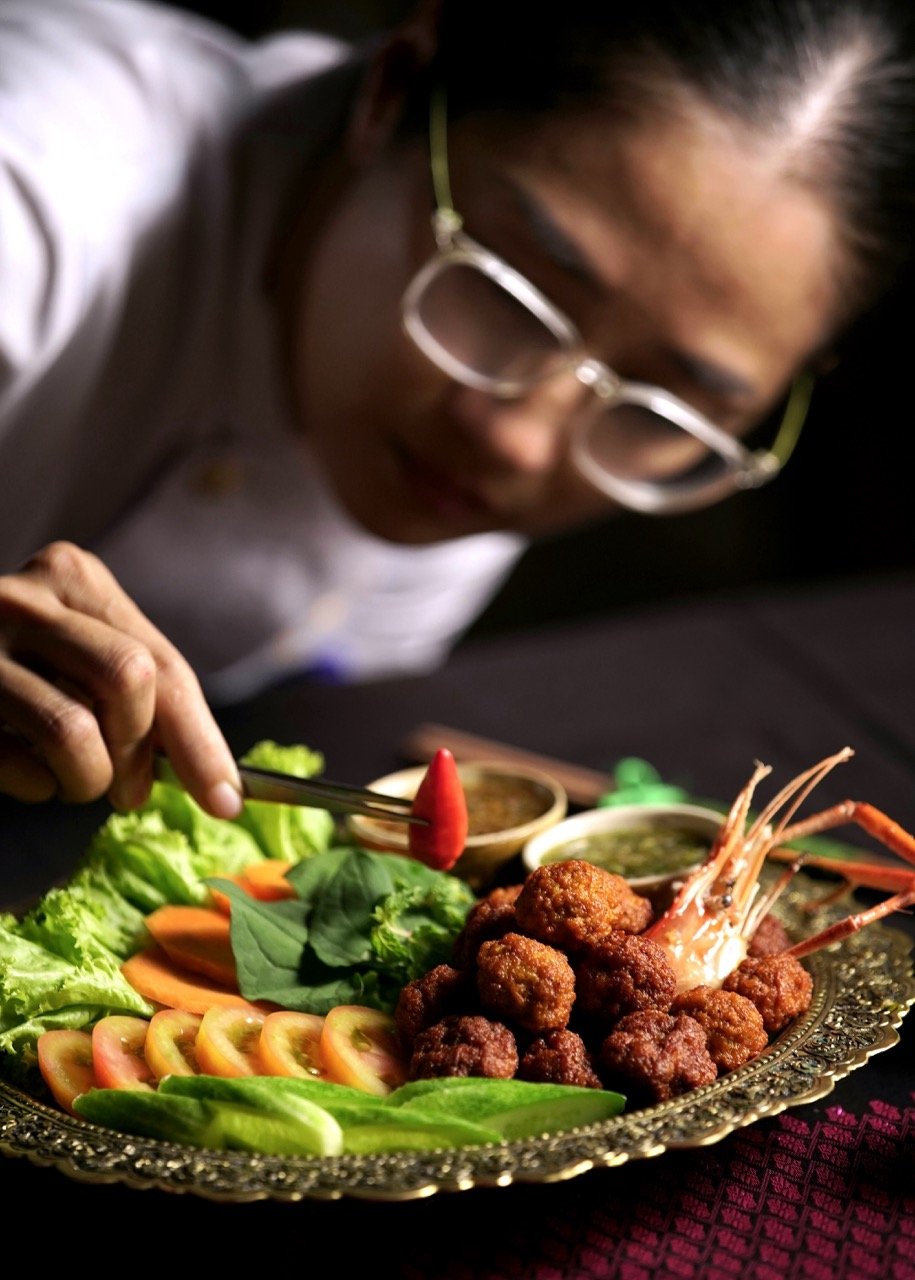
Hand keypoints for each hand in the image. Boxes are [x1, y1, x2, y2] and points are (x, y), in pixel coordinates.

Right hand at [0, 542, 242, 816]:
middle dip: (141, 755)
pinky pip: (17, 763)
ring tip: (77, 782)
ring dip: (88, 780)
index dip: (202, 741)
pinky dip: (36, 787)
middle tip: (131, 792)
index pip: (163, 666)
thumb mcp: (80, 656)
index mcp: (74, 578)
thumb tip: (219, 780)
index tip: (226, 800)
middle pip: (129, 681)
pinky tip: (28, 773)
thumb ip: (140, 696)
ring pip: (72, 730)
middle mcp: (24, 599)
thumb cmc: (17, 667)